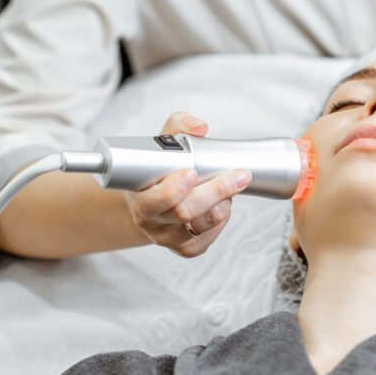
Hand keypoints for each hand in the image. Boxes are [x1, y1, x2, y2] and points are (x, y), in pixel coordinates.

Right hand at [124, 111, 250, 256]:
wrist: (152, 197)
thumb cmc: (160, 168)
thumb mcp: (164, 141)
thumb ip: (180, 126)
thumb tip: (200, 127)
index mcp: (138, 194)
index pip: (153, 200)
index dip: (172, 190)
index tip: (191, 173)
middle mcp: (149, 220)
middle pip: (183, 213)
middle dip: (214, 192)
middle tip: (237, 176)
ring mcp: (167, 237)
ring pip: (200, 227)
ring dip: (221, 205)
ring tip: (230, 187)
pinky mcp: (185, 248)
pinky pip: (208, 238)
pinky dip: (221, 220)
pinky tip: (222, 204)